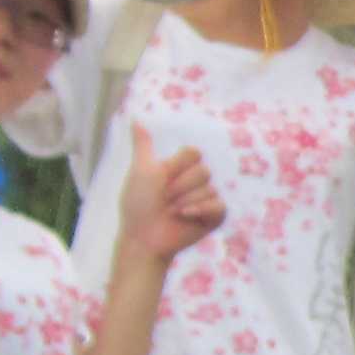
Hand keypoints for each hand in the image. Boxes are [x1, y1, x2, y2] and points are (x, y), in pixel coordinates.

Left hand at [119, 142, 225, 263]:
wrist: (144, 236)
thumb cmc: (138, 204)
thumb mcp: (141, 170)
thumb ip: (143, 146)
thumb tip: (136, 119)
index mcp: (180, 169)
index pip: (194, 153)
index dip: (177, 166)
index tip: (161, 178)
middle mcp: (195, 182)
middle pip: (203, 171)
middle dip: (180, 187)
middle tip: (165, 199)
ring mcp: (206, 199)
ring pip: (209, 189)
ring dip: (185, 202)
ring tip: (172, 213)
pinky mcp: (215, 217)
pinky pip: (218, 206)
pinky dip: (200, 211)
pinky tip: (186, 217)